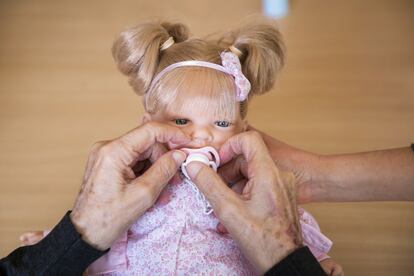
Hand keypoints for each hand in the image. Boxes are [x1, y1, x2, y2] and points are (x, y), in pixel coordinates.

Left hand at [70, 122, 188, 249]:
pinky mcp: (107, 163)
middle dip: (164, 159)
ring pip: (142, 153)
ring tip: (164, 191)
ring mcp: (106, 155)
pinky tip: (153, 189)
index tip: (188, 143)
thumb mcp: (143, 195)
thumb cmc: (107, 219)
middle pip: (147, 143)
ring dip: (157, 169)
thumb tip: (179, 154)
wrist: (84, 235)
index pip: (150, 131)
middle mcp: (107, 147)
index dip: (173, 134)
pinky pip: (133, 161)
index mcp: (113, 152)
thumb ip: (164, 170)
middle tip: (176, 179)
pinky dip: (146, 173)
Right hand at [186, 131, 302, 273]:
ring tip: (223, 203)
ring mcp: (283, 185)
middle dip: (227, 170)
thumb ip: (209, 185)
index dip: (229, 146)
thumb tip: (193, 165)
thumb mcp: (229, 211)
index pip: (249, 139)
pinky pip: (259, 184)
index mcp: (269, 173)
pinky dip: (244, 191)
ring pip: (252, 172)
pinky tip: (234, 210)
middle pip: (248, 158)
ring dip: (234, 183)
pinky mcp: (282, 195)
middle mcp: (279, 174)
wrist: (286, 262)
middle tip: (213, 186)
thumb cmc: (262, 240)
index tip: (217, 162)